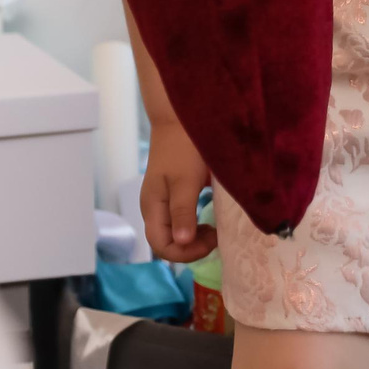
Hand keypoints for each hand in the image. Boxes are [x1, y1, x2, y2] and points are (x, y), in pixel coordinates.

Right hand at [140, 114, 218, 262]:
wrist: (181, 115)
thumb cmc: (184, 147)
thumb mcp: (186, 181)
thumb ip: (183, 211)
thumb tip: (182, 242)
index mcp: (152, 207)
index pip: (161, 247)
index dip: (186, 253)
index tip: (212, 240)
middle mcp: (155, 207)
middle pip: (167, 242)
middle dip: (192, 246)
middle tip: (217, 235)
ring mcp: (163, 199)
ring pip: (175, 231)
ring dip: (195, 236)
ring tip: (215, 228)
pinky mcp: (174, 190)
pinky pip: (182, 217)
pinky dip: (196, 223)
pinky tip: (211, 216)